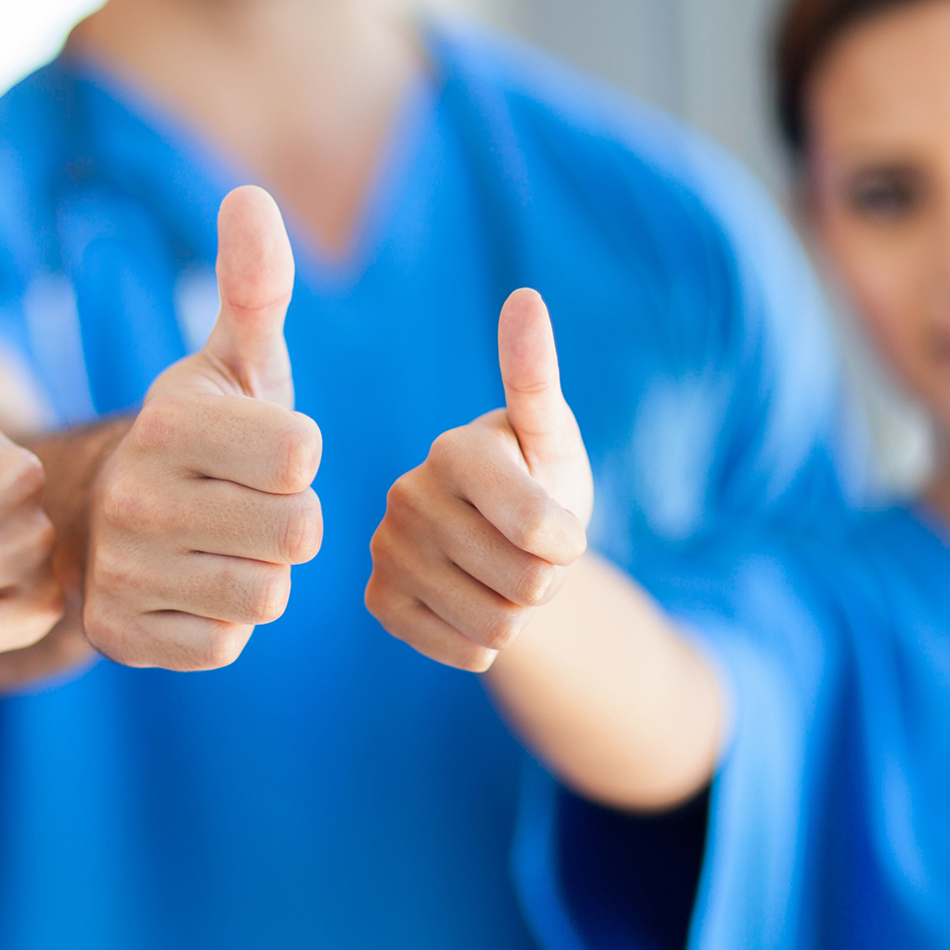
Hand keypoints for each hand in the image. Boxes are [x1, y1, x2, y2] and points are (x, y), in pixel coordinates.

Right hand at [84, 186, 323, 669]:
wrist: (104, 519)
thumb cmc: (202, 435)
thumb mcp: (232, 361)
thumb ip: (254, 284)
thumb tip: (250, 194)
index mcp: (169, 420)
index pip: (303, 454)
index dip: (297, 457)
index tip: (258, 449)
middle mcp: (135, 494)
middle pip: (297, 531)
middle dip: (288, 522)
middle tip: (243, 505)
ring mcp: (122, 569)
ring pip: (265, 594)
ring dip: (259, 575)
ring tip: (219, 546)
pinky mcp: (119, 635)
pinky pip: (224, 645)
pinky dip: (219, 623)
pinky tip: (189, 589)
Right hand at [365, 288, 592, 670]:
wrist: (502, 545)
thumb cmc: (538, 479)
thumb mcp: (553, 438)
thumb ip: (538, 378)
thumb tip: (524, 297)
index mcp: (454, 450)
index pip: (542, 532)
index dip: (569, 542)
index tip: (560, 526)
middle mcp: (406, 495)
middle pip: (526, 584)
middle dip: (547, 580)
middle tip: (529, 554)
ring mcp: (386, 550)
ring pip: (497, 626)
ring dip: (519, 614)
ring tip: (503, 576)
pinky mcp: (379, 600)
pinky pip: (463, 651)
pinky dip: (484, 641)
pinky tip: (472, 604)